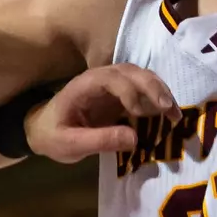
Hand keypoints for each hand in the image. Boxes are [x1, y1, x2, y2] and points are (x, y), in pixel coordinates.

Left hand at [24, 63, 180, 163]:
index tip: (142, 114)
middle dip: (153, 88)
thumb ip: (99, 140)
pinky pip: (142, 91)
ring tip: (174, 114)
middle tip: (170, 110)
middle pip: (131, 72)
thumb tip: (134, 139)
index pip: (111, 78)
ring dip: (159, 92)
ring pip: (140, 77)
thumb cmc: (52, 135)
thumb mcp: (69, 144)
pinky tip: (167, 115)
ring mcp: (112, 85)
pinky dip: (157, 99)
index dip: (130, 91)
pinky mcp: (120, 96)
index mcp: (84, 85)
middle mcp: (101, 78)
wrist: (43, 130)